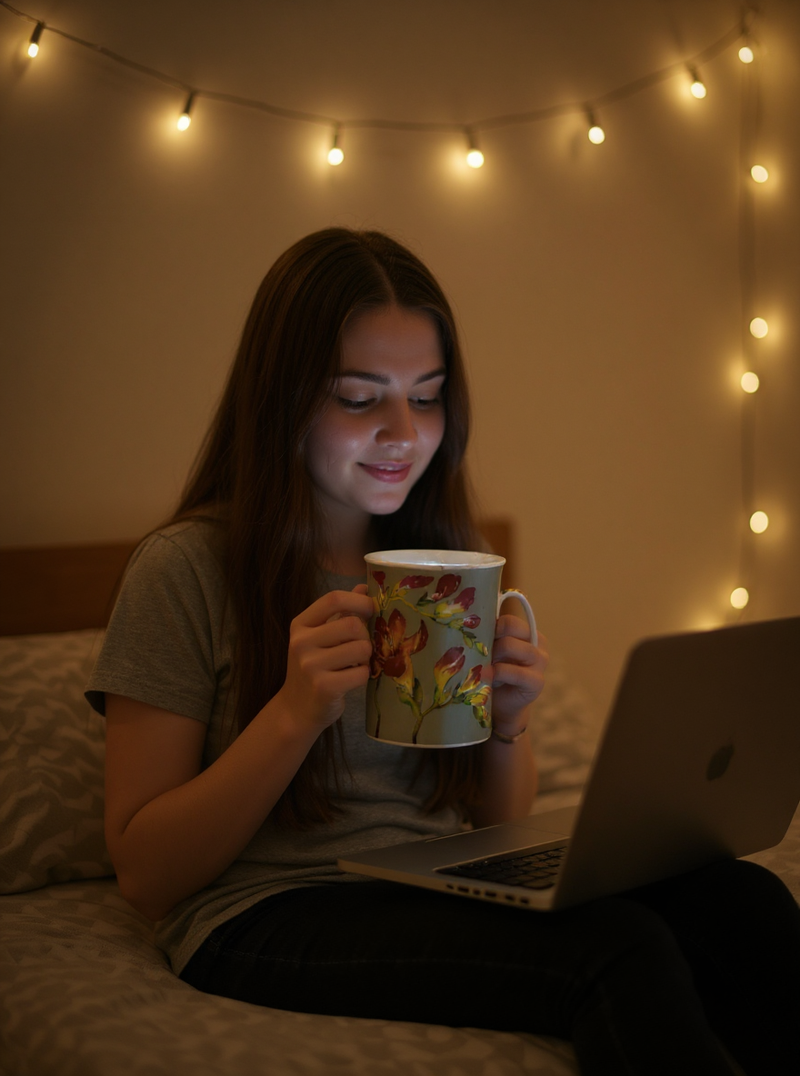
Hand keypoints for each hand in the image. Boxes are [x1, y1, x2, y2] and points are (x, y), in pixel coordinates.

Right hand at [278, 586, 373, 731]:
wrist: (297, 709)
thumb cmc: (314, 667)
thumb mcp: (319, 636)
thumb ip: (340, 612)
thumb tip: (364, 587)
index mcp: (300, 624)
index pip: (333, 599)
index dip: (359, 601)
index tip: (370, 609)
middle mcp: (301, 642)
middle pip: (353, 625)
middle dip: (365, 636)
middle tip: (361, 647)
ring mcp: (310, 666)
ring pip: (361, 649)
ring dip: (366, 657)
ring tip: (355, 664)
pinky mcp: (324, 687)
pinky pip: (361, 673)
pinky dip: (363, 676)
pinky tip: (351, 679)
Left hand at [489, 616, 548, 732]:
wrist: (501, 705)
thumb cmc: (494, 673)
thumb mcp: (492, 650)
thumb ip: (488, 636)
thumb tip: (468, 623)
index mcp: (528, 632)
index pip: (509, 620)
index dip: (491, 627)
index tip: (479, 639)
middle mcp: (538, 644)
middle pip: (510, 627)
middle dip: (490, 640)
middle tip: (481, 654)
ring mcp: (540, 662)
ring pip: (510, 645)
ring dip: (491, 655)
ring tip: (483, 667)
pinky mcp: (537, 682)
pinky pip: (515, 672)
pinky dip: (497, 673)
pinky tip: (487, 678)